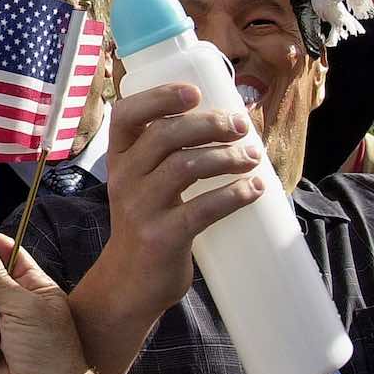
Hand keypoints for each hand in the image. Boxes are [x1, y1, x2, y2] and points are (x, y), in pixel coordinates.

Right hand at [97, 84, 264, 317]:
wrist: (130, 281)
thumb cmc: (148, 221)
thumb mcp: (142, 182)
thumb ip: (169, 153)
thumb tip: (235, 122)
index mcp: (119, 158)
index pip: (126, 114)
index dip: (160, 96)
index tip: (195, 92)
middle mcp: (124, 178)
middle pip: (165, 135)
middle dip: (210, 124)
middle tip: (242, 127)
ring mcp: (140, 209)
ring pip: (186, 166)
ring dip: (227, 157)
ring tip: (253, 158)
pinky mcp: (162, 237)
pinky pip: (202, 209)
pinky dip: (235, 195)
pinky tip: (255, 189)